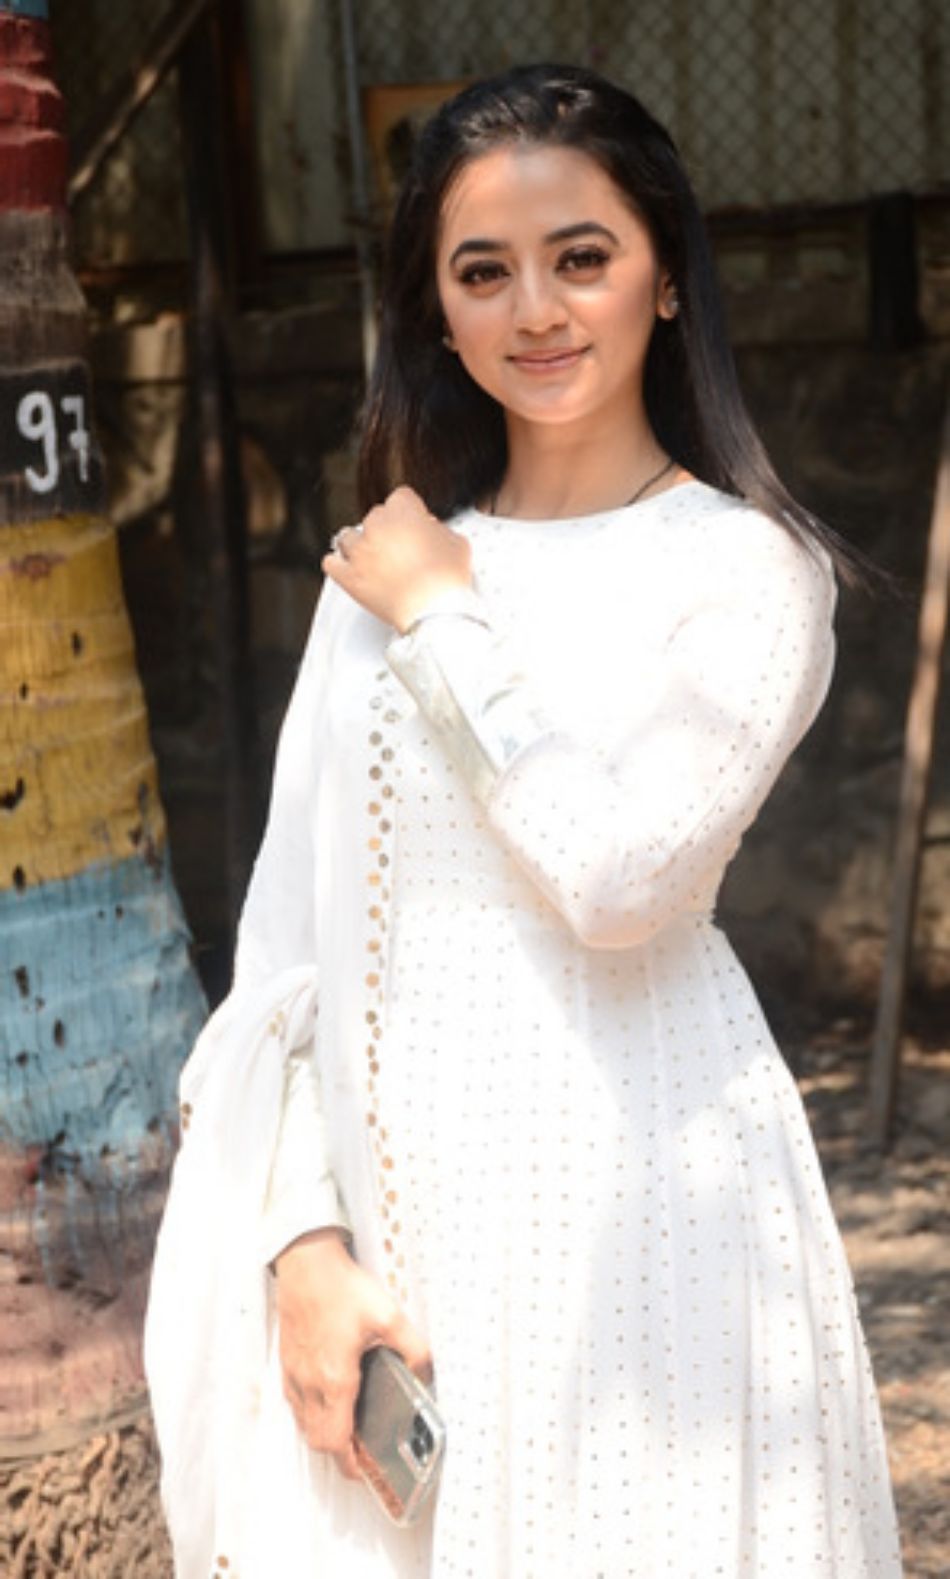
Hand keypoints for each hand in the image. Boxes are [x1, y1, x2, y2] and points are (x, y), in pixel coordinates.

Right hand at [273, 1227, 431, 1479]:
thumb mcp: (389, 1315)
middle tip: (360, 1451)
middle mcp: (309, 1385)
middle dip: (339, 1453)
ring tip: (347, 1426)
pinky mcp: (287, 1361)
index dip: (349, 1464)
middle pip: (318, 1440)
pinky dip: (310, 1412)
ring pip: (304, 1423)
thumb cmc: (341, 1288)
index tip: (363, 1470)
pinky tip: (327, 1395)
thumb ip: (414, 1348)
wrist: (305, 1262)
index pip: (335, 1443)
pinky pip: (295, 1402)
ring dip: (323, 1433)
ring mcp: (294, 1374)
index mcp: (334, 1381)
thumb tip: (426, 1372)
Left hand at [322, 485, 472, 633]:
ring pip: (348, 536)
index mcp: (403, 512)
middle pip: (375, 517)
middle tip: (400, 548)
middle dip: (386, 530)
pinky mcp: (348, 576)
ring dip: (360, 544)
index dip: (410, 512)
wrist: (433, 612)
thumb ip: (438, 528)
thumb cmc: (446, 579)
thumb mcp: (456, 542)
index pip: (401, 498)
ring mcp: (359, 551)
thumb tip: (429, 529)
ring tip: (373, 558)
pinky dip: (339, 564)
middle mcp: (377, 526)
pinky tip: (349, 568)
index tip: (413, 523)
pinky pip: (331, 563)